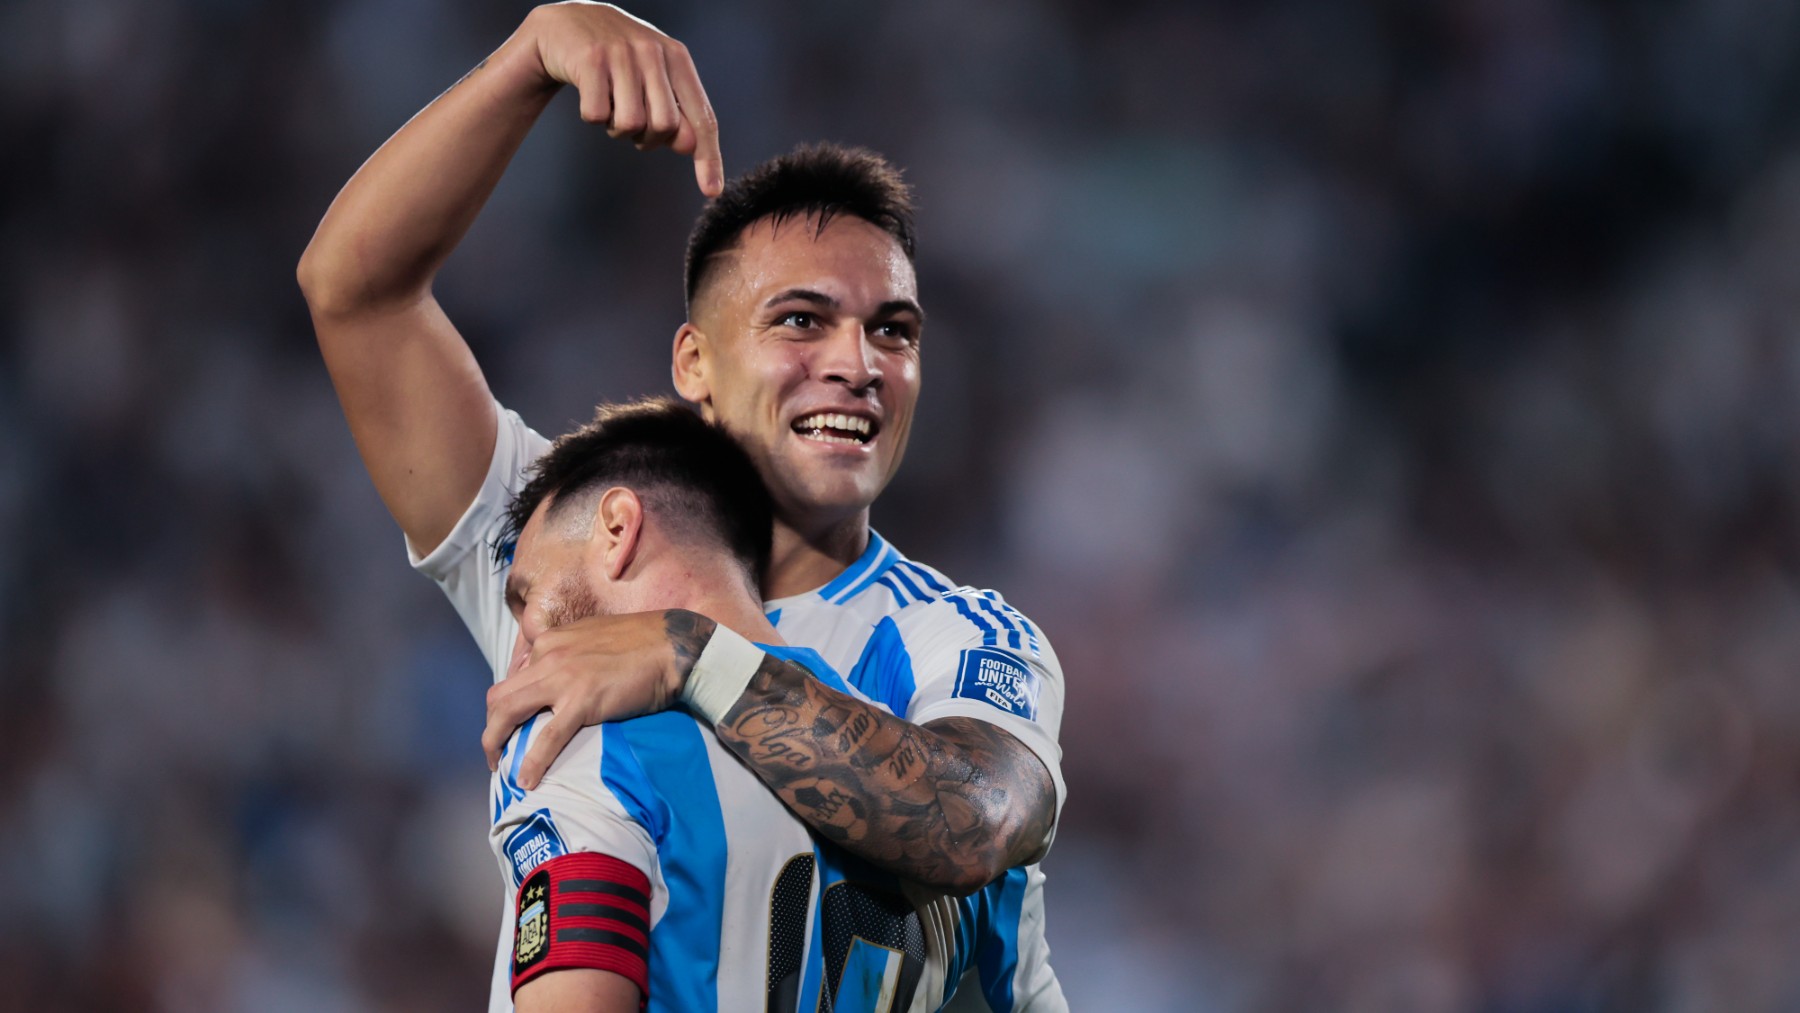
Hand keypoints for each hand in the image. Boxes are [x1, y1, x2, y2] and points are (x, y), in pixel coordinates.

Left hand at [483, 609, 685, 788]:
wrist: (673, 645)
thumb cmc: (642, 643)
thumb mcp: (593, 637)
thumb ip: (570, 654)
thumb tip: (555, 678)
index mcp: (550, 641)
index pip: (513, 677)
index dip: (507, 706)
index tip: (511, 726)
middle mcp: (548, 656)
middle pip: (499, 696)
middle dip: (491, 728)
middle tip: (497, 752)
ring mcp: (563, 678)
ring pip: (509, 713)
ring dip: (495, 742)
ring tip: (500, 767)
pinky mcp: (583, 701)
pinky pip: (548, 737)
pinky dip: (532, 761)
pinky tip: (527, 780)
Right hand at [520, 1, 722, 194]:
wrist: (567, 25)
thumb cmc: (618, 62)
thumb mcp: (652, 82)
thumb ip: (675, 113)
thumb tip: (688, 147)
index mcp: (678, 58)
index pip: (702, 117)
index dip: (708, 157)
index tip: (712, 192)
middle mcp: (653, 51)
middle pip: (665, 126)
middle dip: (648, 137)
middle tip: (632, 121)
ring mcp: (621, 53)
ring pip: (630, 124)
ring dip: (617, 128)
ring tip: (611, 105)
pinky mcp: (590, 59)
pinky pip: (596, 115)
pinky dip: (593, 116)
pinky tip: (590, 93)